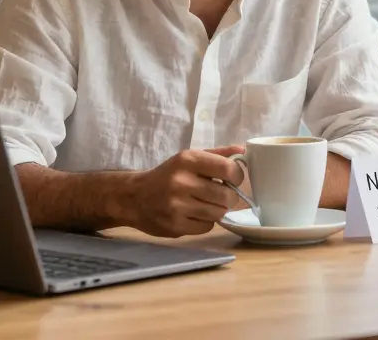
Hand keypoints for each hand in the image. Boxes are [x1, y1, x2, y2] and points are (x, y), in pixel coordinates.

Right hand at [117, 149, 245, 237]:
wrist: (134, 197)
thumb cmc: (167, 175)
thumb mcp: (188, 158)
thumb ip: (217, 154)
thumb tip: (243, 151)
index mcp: (187, 160)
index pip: (228, 169)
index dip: (237, 176)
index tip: (233, 179)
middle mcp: (181, 181)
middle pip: (227, 196)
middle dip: (228, 197)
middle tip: (219, 195)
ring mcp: (177, 205)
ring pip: (219, 213)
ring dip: (217, 210)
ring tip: (205, 204)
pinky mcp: (175, 225)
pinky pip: (207, 227)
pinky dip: (205, 222)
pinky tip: (193, 214)